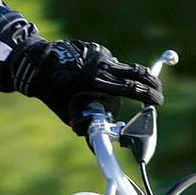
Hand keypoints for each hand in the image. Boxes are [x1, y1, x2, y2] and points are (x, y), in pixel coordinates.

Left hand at [13, 40, 161, 132]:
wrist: (37, 64)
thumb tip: (102, 145)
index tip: (158, 102)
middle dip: (151, 84)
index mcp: (96, 81)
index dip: (148, 95)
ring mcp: (100, 54)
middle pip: (136, 73)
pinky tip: (93, 79)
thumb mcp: (68, 114)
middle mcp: (101, 65)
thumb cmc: (52, 93)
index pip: (131, 87)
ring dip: (128, 80)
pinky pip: (110, 64)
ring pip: (123, 69)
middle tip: (158, 93)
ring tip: (118, 89)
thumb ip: (88, 125)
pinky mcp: (97, 49)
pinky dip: (109, 74)